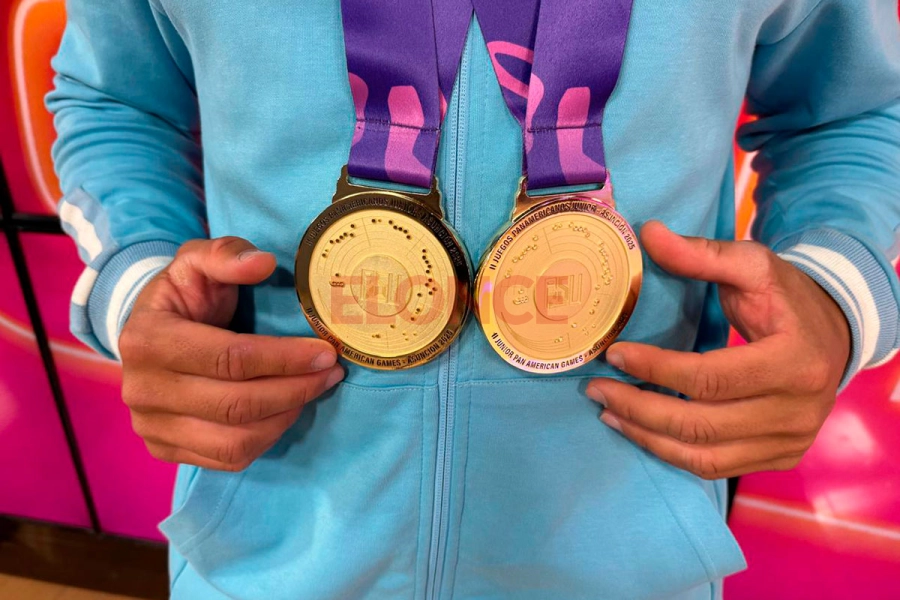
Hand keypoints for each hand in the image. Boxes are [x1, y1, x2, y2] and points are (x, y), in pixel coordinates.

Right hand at [120, 237, 343, 471]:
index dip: (283, 358)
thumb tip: (264, 262)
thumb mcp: (197, 260)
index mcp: (148, 339)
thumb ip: (227, 254)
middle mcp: (142, 389)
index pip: (229, 359)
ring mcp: (150, 425)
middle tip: (331, 372)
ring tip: (313, 389)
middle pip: (235, 404)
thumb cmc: (184, 294)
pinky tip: (286, 410)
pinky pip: (227, 458)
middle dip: (294, 389)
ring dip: (286, 416)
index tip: (325, 351)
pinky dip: (267, 438)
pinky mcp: (164, 449)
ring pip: (234, 440)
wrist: (151, 331)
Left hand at [587, 221, 850, 478]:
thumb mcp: (751, 265)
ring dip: (647, 437)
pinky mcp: (780, 457)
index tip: (613, 354)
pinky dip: (672, 453)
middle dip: (638, 408)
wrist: (835, 334)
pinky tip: (640, 431)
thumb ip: (701, 254)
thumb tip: (648, 234)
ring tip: (608, 413)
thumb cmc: (787, 297)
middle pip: (701, 423)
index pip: (709, 377)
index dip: (655, 368)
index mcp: (794, 361)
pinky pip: (716, 467)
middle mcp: (797, 411)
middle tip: (597, 389)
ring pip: (704, 455)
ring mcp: (791, 441)